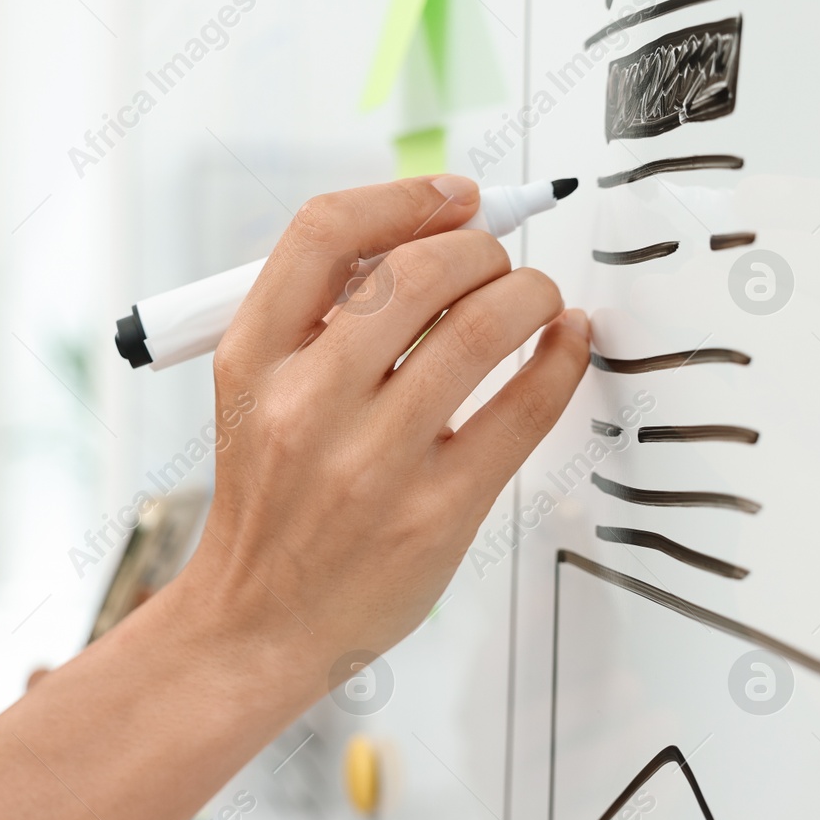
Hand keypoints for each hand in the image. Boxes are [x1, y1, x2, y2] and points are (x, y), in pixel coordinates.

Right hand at [0, 175, 588, 819]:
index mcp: (252, 362)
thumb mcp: (252, 399)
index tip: (452, 195)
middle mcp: (306, 403)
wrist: (256, 624)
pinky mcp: (437, 510)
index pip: (323, 234)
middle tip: (500, 260)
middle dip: (481, 247)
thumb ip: (315, 324)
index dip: (403, 197)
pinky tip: (566, 342)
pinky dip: (561, 357)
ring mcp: (372, 460)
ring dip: (530, 292)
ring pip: (482, 327)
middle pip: (419, 270)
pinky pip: (525, 408)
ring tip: (537, 298)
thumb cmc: (266, 511)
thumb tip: (420, 245)